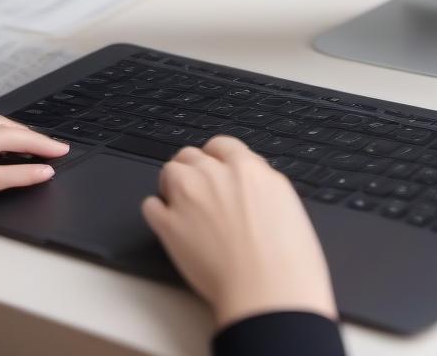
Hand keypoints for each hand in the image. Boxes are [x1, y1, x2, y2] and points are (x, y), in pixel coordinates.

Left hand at [141, 136, 337, 328]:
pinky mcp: (168, 227)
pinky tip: (167, 221)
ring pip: (169, 172)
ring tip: (182, 203)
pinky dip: (157, 210)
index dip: (218, 157)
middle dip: (193, 168)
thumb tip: (248, 182)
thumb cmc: (286, 257)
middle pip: (191, 155)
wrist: (267, 291)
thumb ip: (261, 183)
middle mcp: (215, 176)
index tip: (217, 168)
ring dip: (173, 184)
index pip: (222, 145)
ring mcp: (188, 199)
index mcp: (247, 168)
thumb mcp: (286, 202)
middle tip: (198, 188)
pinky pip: (150, 206)